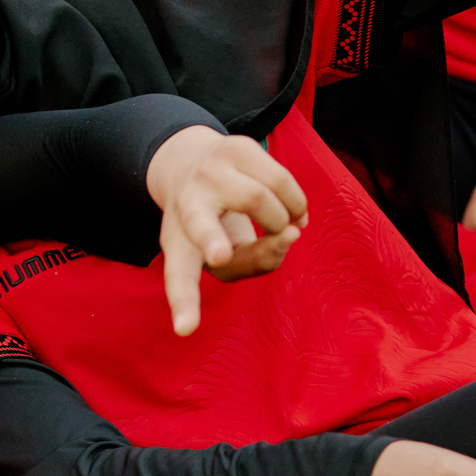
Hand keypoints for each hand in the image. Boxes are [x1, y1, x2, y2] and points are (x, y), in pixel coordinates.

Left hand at [145, 125, 306, 335]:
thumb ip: (260, 259)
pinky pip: (282, 180)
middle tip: (228, 253)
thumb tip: (291, 233)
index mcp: (179, 244)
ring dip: (285, 220)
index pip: (179, 276)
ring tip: (283, 225)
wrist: (189, 164)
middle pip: (204, 225)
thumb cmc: (209, 226)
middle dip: (217, 240)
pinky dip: (296, 201)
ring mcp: (209, 172)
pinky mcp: (236, 147)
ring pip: (262, 200)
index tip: (184, 329)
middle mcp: (187, 205)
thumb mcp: (227, 256)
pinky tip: (293, 209)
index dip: (185, 303)